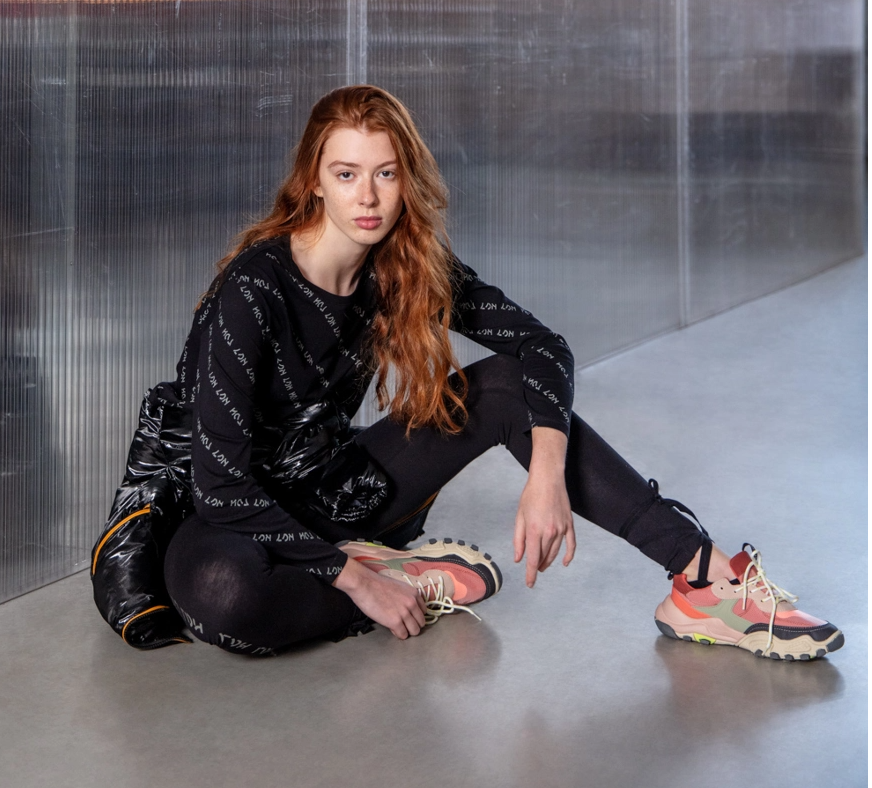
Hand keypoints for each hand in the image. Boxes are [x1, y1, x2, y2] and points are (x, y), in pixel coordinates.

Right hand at [333, 557, 427, 638]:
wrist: (365, 584)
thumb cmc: (377, 584)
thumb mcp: (399, 587)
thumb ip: (406, 598)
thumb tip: (407, 610)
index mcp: (414, 594)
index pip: (424, 611)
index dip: (415, 616)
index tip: (409, 617)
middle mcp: (412, 603)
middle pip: (421, 622)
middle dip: (413, 625)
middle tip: (404, 624)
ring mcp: (404, 613)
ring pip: (415, 631)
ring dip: (407, 631)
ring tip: (398, 628)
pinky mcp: (395, 622)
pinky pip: (403, 635)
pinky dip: (398, 634)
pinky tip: (392, 629)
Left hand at [513, 427, 575, 586]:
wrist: (548, 479)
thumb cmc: (531, 496)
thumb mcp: (519, 517)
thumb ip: (518, 540)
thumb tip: (519, 559)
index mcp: (534, 530)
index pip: (532, 559)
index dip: (530, 574)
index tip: (529, 583)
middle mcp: (549, 532)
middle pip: (543, 557)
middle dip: (538, 566)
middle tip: (533, 571)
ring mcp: (561, 529)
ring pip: (555, 552)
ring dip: (548, 562)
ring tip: (542, 566)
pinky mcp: (569, 525)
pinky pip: (571, 544)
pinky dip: (569, 556)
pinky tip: (564, 563)